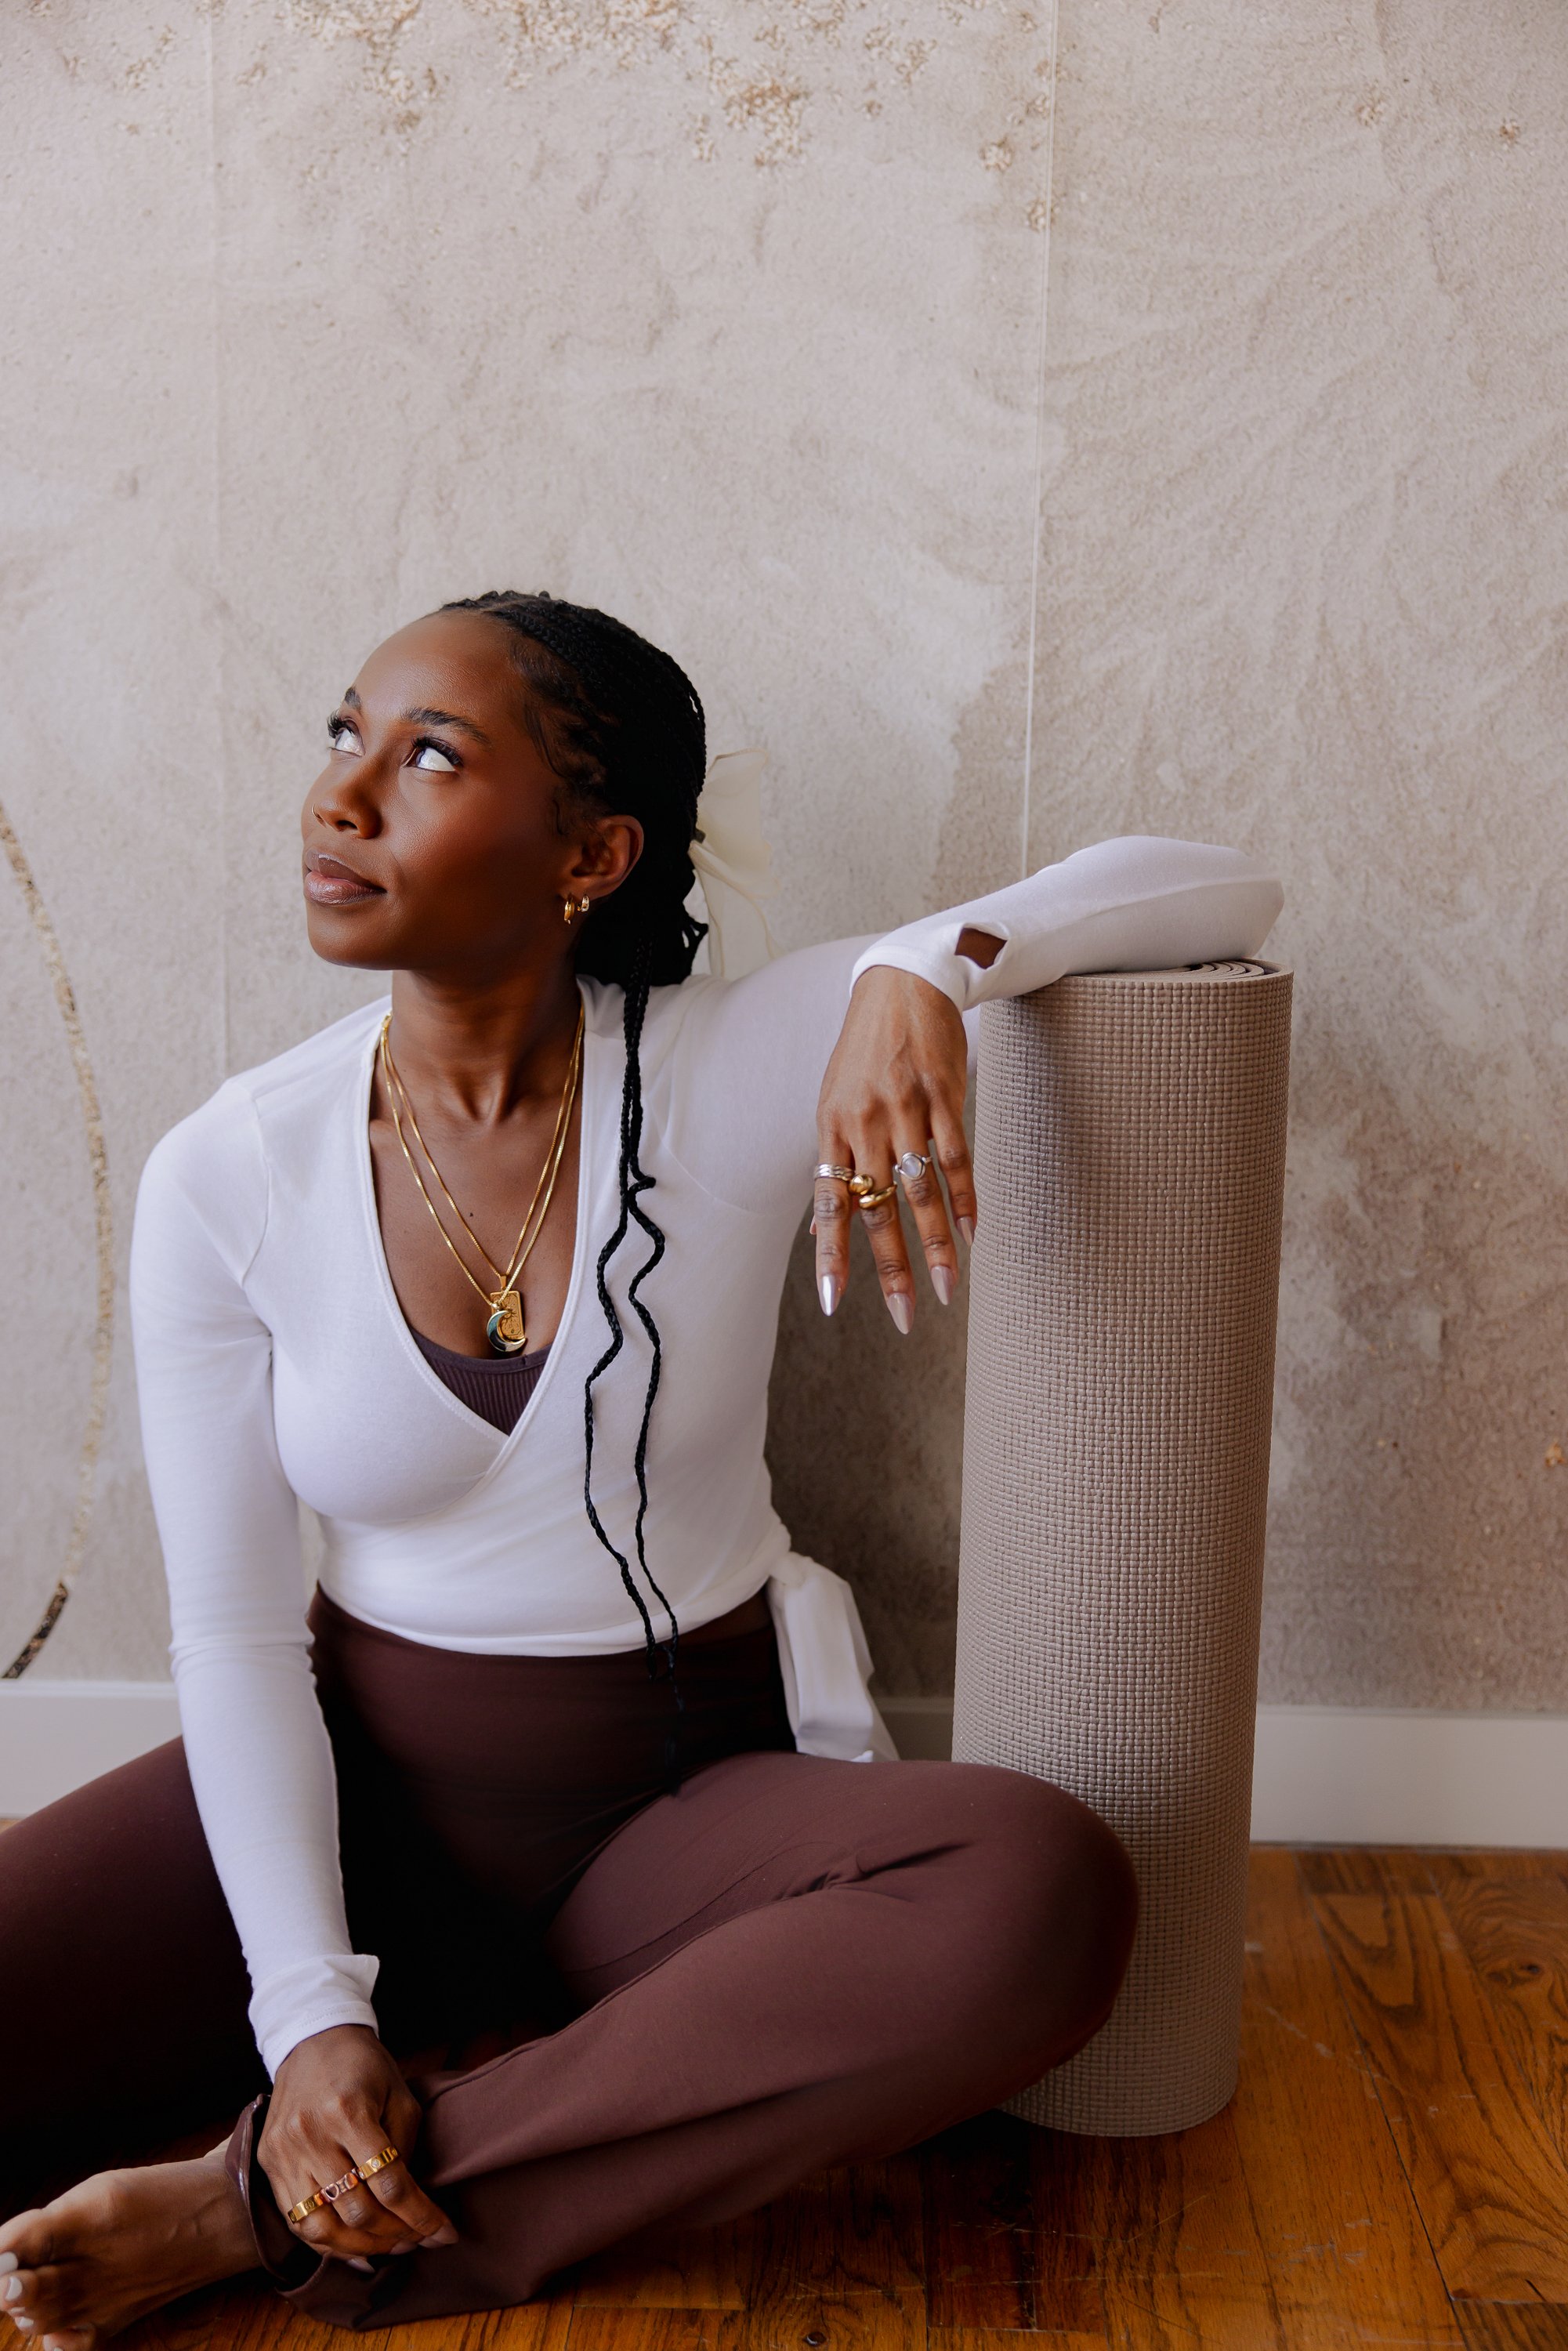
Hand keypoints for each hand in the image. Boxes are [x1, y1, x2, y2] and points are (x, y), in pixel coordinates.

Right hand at [260, 2023, 455, 2262]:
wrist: (312, 2039)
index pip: (390, 2183)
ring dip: (362, 2247)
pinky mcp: (268, 2162)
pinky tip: (354, 2244)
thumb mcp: (400, 2095)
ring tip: (389, 2246)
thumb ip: (405, 2147)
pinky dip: (327, 2242)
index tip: (445, 2234)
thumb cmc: (364, 2067)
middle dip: (396, 2234)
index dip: (422, 2216)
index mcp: (348, 2110)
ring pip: (323, 2227)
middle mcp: (311, 2134)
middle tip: (419, 2239)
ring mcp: (284, 2152)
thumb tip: (411, 2203)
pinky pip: (297, 2220)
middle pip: (358, 2210)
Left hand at [813, 964, 976, 1329]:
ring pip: (921, 1193)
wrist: (902, 983)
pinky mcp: (944, 1097)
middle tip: (905, 1317)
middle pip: (878, 1210)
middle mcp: (865, 1123)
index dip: (832, 1256)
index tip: (834, 1303)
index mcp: (831, 1128)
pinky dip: (965, 1200)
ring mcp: (907, 1110)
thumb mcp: (834, 1101)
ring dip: (936, 1246)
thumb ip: (834, 1161)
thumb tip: (825, 1225)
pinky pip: (956, 1159)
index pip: (830, 1205)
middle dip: (891, 1270)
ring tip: (947, 1289)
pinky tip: (972, 1235)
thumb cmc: (864, 1050)